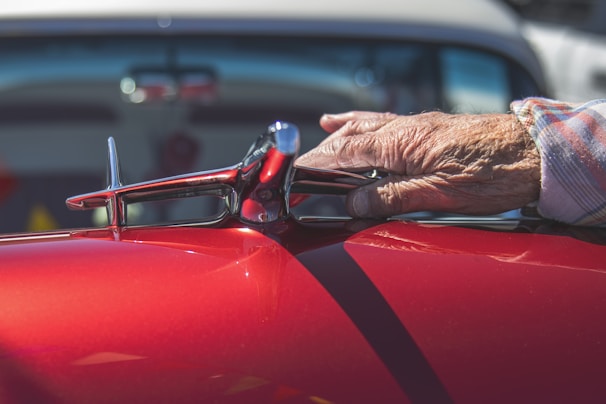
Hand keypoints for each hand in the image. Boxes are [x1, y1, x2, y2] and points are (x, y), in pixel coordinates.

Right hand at [295, 111, 540, 217]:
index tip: (296, 175)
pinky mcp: (427, 128)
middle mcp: (403, 129)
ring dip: (340, 136)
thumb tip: (354, 202)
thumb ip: (391, 197)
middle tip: (302, 168)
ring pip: (366, 127)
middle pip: (350, 138)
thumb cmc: (492, 174)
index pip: (345, 153)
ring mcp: (415, 125)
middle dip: (323, 152)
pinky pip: (384, 122)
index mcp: (400, 144)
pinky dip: (363, 123)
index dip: (318, 165)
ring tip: (321, 137)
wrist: (533, 152)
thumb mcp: (439, 195)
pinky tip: (352, 121)